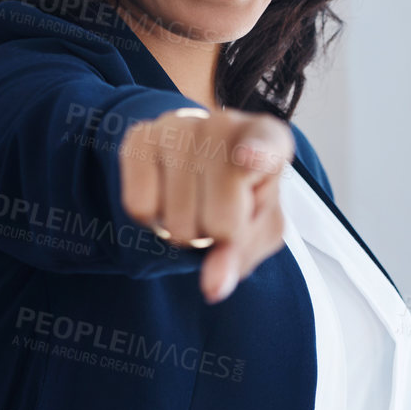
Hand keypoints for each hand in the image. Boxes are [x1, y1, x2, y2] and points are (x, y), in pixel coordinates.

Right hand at [117, 106, 294, 303]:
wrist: (201, 166)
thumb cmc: (241, 198)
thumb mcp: (257, 229)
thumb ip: (241, 254)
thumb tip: (212, 287)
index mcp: (271, 139)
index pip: (265, 145)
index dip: (257, 154)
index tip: (251, 160)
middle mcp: (226, 123)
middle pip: (219, 216)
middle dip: (216, 235)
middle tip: (218, 213)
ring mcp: (180, 125)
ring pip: (176, 218)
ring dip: (183, 230)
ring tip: (194, 204)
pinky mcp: (141, 136)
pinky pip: (139, 206)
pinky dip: (151, 219)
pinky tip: (166, 197)